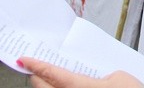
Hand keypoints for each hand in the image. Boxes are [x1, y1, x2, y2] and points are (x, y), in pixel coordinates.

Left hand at [17, 57, 143, 87]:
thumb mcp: (119, 76)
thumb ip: (101, 74)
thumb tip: (95, 76)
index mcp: (82, 87)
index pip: (52, 74)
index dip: (36, 65)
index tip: (24, 59)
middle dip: (36, 78)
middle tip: (32, 69)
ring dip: (46, 87)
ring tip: (45, 79)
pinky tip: (60, 87)